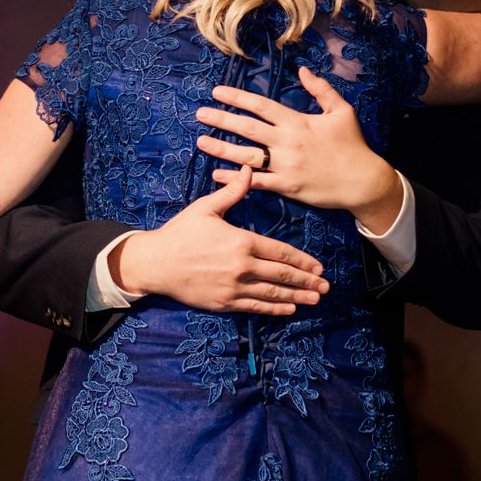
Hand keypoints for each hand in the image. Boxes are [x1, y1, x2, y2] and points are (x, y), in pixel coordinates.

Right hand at [110, 171, 329, 314]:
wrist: (156, 263)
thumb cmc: (180, 233)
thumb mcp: (206, 208)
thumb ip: (232, 192)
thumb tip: (248, 170)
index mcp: (241, 241)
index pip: (281, 252)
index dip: (302, 260)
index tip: (318, 266)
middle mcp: (242, 267)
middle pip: (282, 275)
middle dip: (307, 281)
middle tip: (325, 286)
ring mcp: (234, 287)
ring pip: (273, 294)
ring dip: (297, 297)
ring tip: (315, 299)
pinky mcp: (224, 302)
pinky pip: (255, 307)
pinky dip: (274, 309)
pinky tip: (289, 309)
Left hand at [195, 68, 402, 233]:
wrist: (362, 181)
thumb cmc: (352, 144)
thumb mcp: (341, 110)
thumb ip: (321, 89)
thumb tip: (302, 70)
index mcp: (297, 122)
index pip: (261, 106)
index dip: (237, 98)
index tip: (217, 92)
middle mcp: (287, 142)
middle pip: (248, 128)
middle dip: (221, 120)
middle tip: (200, 114)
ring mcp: (285, 166)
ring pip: (246, 156)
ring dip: (221, 148)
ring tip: (201, 142)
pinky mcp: (287, 186)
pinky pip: (256, 182)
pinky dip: (235, 179)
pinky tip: (217, 175)